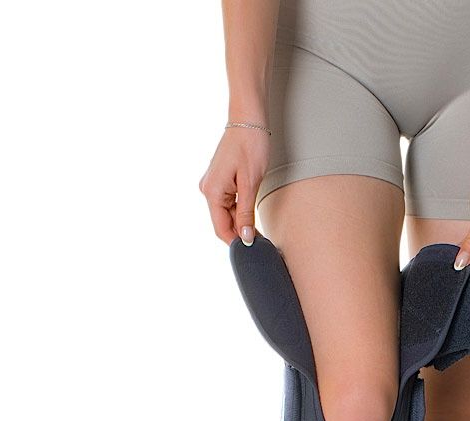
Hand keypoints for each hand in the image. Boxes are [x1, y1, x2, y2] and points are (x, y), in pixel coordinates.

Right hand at [198, 125, 270, 245]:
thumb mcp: (251, 184)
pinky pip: (228, 204)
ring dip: (241, 223)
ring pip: (226, 215)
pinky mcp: (219, 181)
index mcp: (212, 192)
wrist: (248, 120)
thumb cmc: (251, 146)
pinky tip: (252, 214)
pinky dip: (239, 212)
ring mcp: (212, 185)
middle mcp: (207, 190)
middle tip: (262, 241)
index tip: (254, 251)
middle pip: (223, 223)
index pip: (221, 229)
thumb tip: (245, 237)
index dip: (237, 243)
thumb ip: (246, 213)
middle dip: (241, 233)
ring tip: (260, 228)